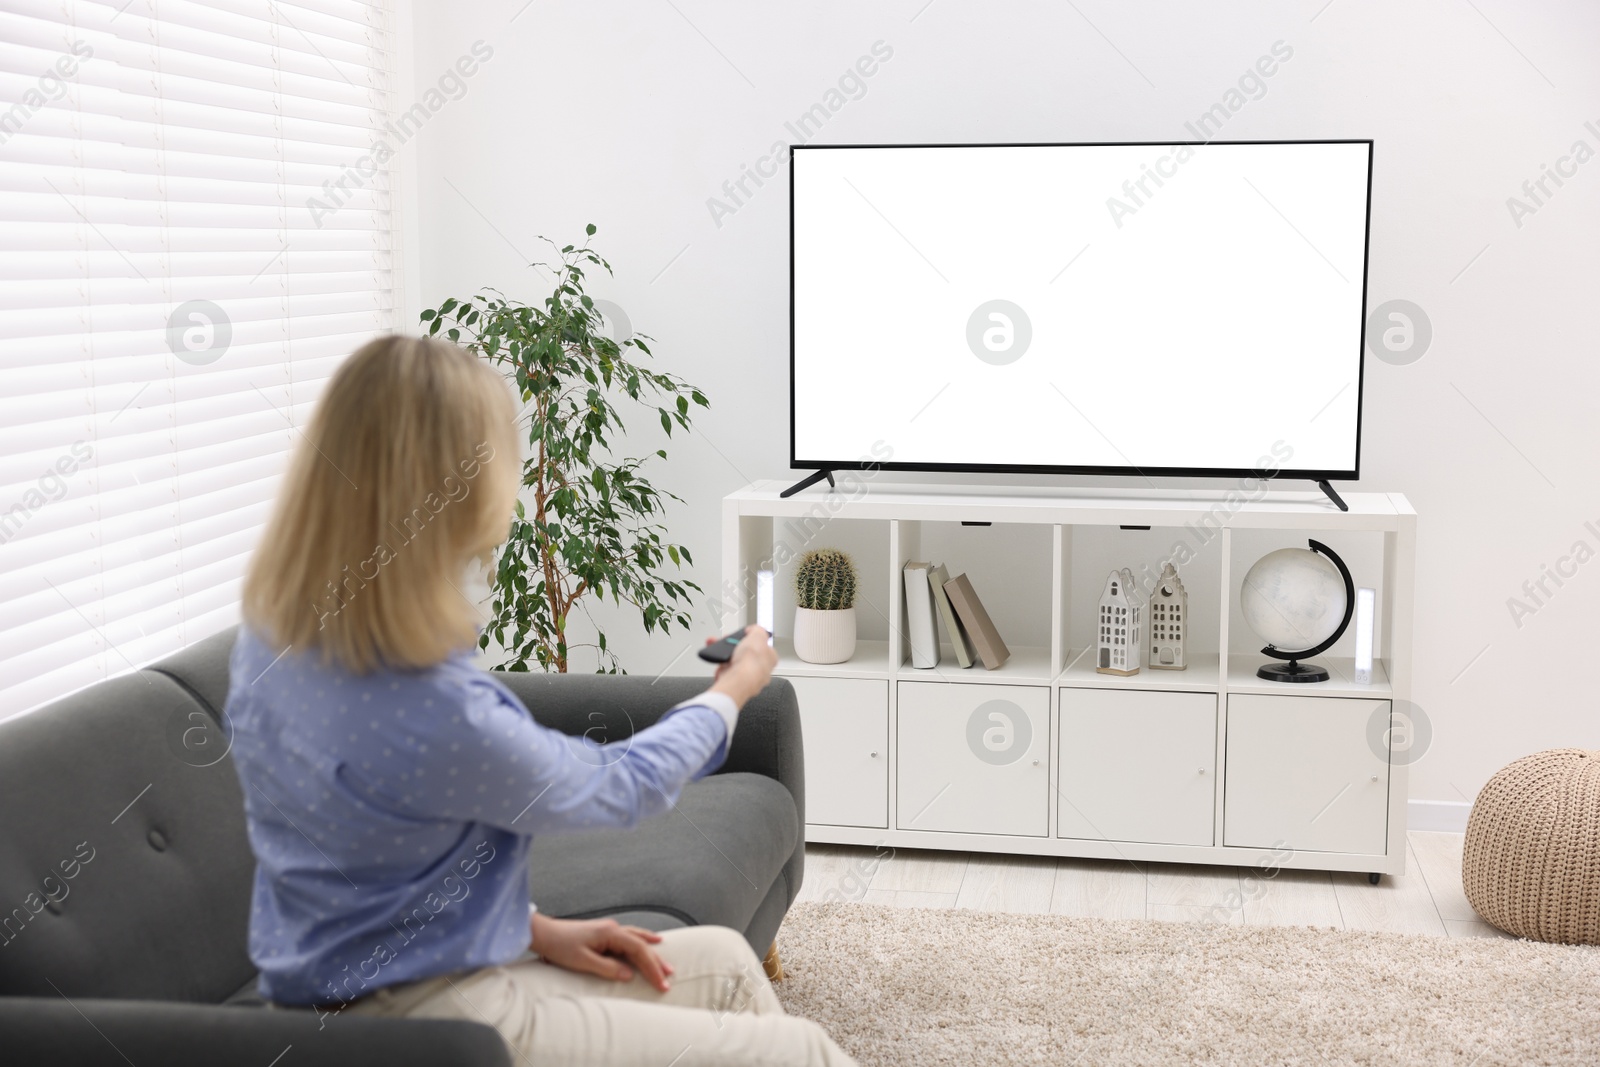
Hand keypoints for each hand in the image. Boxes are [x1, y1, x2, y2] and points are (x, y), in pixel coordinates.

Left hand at [529, 913, 675, 991]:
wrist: (544, 933)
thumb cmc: (560, 946)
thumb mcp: (583, 961)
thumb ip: (607, 968)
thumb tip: (628, 975)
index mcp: (610, 933)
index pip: (639, 950)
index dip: (652, 967)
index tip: (661, 982)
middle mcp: (613, 928)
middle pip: (642, 944)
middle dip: (656, 962)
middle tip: (670, 978)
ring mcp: (609, 929)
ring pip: (638, 940)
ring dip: (652, 952)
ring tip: (667, 964)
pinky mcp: (604, 933)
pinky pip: (631, 937)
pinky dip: (643, 941)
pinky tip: (651, 940)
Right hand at [709, 625, 776, 708]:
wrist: (737, 681)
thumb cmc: (751, 662)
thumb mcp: (757, 634)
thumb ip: (757, 630)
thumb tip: (753, 630)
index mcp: (770, 658)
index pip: (761, 645)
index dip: (749, 638)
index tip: (741, 635)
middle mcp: (761, 670)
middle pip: (744, 654)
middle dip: (732, 647)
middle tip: (726, 643)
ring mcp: (747, 678)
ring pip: (733, 663)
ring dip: (724, 656)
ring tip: (719, 653)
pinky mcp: (735, 684)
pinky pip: (725, 673)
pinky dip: (720, 668)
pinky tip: (719, 664)